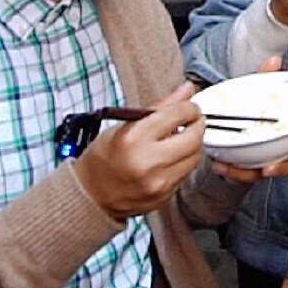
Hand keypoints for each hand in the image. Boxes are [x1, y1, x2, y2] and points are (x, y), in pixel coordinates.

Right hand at [72, 82, 205, 220]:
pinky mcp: (164, 197)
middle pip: (194, 138)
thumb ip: (161, 107)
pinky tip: (171, 159)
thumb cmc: (103, 157)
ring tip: (179, 140)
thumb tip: (186, 90)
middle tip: (191, 121)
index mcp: (135, 138)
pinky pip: (186, 174)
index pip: (178, 114)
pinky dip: (184, 163)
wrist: (90, 194)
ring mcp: (158, 183)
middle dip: (197, 125)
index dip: (189, 107)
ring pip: (195, 157)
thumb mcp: (125, 125)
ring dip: (192, 145)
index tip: (189, 107)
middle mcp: (148, 162)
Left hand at [210, 55, 287, 182]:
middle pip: (287, 161)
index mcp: (283, 126)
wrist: (221, 123)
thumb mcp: (251, 89)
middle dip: (280, 167)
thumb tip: (275, 60)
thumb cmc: (244, 106)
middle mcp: (276, 146)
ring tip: (231, 168)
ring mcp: (261, 159)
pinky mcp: (245, 168)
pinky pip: (242, 176)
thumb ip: (263, 76)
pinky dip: (232, 173)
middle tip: (268, 168)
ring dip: (248, 173)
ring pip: (262, 172)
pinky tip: (221, 166)